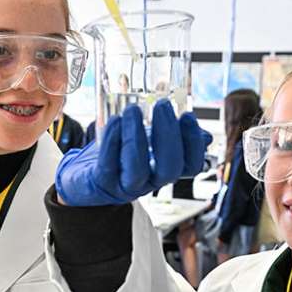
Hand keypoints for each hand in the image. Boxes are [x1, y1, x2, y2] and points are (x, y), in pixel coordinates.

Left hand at [55, 100, 212, 206]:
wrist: (85, 177)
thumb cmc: (120, 156)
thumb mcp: (149, 144)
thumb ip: (172, 137)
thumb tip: (205, 136)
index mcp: (164, 170)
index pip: (191, 166)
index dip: (193, 144)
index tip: (188, 115)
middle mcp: (149, 182)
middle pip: (169, 169)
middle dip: (168, 136)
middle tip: (162, 105)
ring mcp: (125, 185)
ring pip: (137, 169)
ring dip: (136, 138)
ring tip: (132, 110)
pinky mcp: (101, 182)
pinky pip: (108, 165)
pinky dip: (112, 142)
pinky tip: (114, 122)